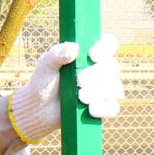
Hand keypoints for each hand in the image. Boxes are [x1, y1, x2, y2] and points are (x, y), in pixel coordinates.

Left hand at [8, 34, 123, 141]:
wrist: (39, 109)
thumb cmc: (43, 82)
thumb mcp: (46, 66)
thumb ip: (57, 54)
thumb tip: (74, 48)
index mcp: (89, 54)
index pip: (108, 44)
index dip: (105, 48)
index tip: (92, 55)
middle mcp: (100, 70)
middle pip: (113, 67)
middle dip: (97, 74)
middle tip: (79, 80)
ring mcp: (103, 89)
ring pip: (114, 88)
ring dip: (98, 92)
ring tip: (80, 97)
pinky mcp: (102, 108)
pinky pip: (113, 108)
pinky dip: (103, 109)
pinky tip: (90, 110)